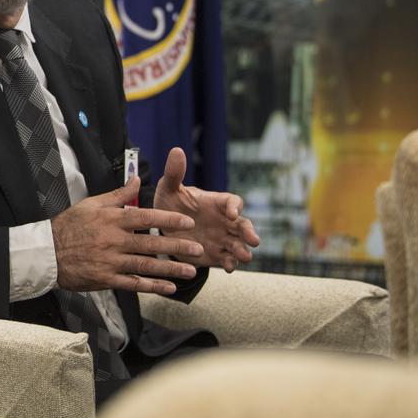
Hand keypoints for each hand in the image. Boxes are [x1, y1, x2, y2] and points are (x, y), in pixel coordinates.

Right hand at [51, 178, 203, 294]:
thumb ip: (118, 195)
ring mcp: (110, 261)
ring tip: (190, 271)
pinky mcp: (106, 279)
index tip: (187, 222)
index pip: (145, 217)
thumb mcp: (91, 204)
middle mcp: (113, 240)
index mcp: (111, 220)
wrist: (47, 253)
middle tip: (198, 249)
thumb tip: (136, 180)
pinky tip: (169, 288)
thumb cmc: (69, 226)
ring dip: (170, 269)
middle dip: (177, 247)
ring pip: (146, 266)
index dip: (168, 219)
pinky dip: (152, 287)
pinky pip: (133, 284)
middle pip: (151, 243)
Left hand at [153, 147, 259, 271]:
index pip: (233, 202)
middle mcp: (224, 221)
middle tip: (253, 240)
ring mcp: (222, 239)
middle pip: (244, 226)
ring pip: (239, 244)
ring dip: (243, 250)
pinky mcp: (216, 254)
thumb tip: (176, 150)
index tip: (231, 214)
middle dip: (249, 232)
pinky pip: (227, 260)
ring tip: (244, 256)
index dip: (234, 207)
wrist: (164, 227)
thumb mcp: (168, 188)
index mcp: (216, 202)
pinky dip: (230, 264)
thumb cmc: (170, 202)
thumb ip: (174, 173)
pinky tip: (228, 267)